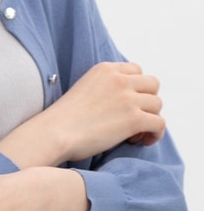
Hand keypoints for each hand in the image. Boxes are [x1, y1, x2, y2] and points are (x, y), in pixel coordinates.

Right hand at [0, 62, 164, 168]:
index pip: (136, 71)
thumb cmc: (61, 121)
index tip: (126, 105)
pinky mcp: (133, 119)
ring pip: (157, 104)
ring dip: (150, 118)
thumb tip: (121, 104)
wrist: (52, 135)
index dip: (136, 89)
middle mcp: (119, 79)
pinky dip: (155, 133)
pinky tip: (142, 141)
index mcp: (105, 69)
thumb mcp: (83, 90)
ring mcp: (128, 99)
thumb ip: (103, 88)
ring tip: (134, 134)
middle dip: (146, 102)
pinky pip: (159, 123)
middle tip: (132, 120)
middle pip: (152, 85)